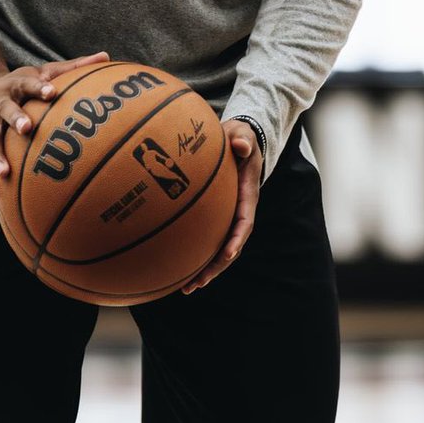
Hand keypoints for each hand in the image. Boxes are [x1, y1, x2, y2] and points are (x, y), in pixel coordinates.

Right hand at [0, 33, 108, 201]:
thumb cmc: (21, 83)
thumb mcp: (43, 70)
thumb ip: (73, 66)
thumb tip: (106, 56)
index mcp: (16, 85)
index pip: (28, 83)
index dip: (38, 87)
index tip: (50, 92)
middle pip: (6, 110)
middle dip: (15, 118)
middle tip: (27, 128)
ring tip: (5, 172)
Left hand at [182, 119, 262, 293]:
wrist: (239, 139)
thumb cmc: (238, 136)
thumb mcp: (242, 133)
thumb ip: (243, 140)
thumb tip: (241, 146)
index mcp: (247, 193)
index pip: (245, 219)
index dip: (237, 237)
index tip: (228, 253)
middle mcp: (239, 209)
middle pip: (231, 245)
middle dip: (216, 266)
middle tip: (197, 283)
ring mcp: (228, 214)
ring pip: (219, 248)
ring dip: (206, 269)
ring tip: (186, 288)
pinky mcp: (216, 215)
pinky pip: (207, 238)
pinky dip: (195, 255)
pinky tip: (176, 268)